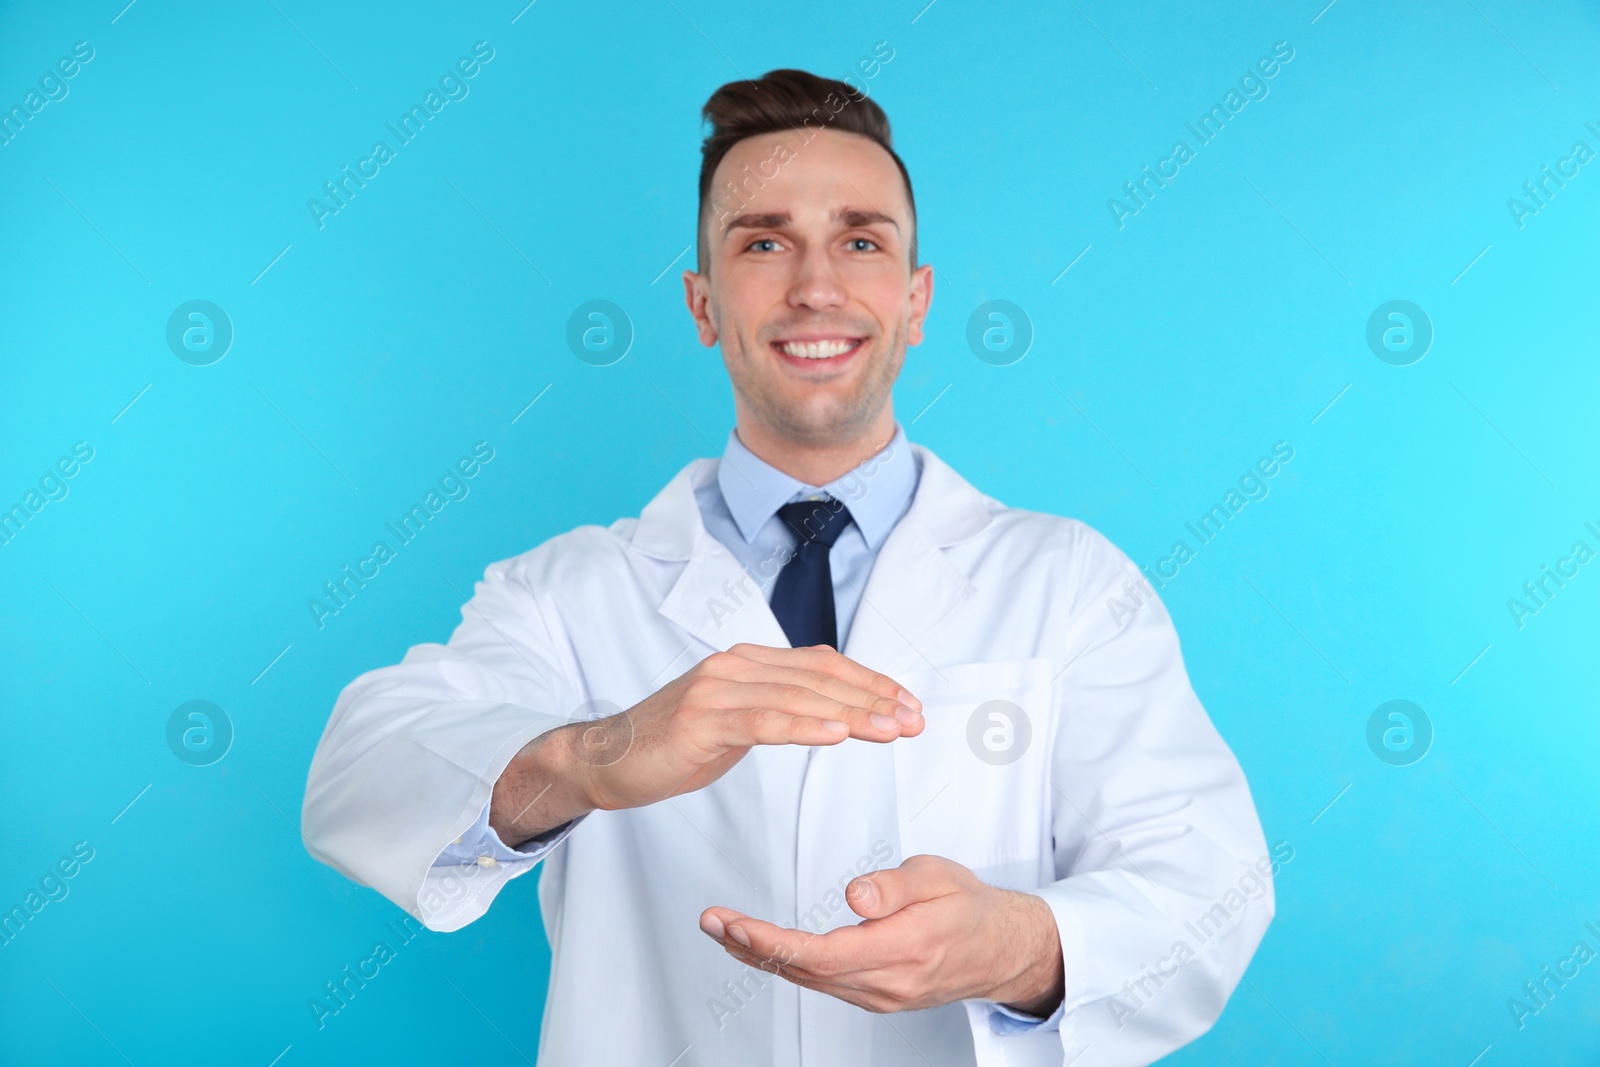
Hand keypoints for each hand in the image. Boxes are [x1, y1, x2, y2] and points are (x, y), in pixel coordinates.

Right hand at [582, 643, 923, 811]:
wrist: (606, 760)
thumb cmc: (673, 744)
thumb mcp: (735, 721)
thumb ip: (777, 708)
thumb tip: (829, 712)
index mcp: (748, 662)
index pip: (824, 665)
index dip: (871, 682)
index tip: (909, 705)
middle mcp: (735, 665)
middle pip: (820, 677)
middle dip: (874, 699)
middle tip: (914, 721)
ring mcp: (717, 690)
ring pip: (800, 696)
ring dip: (852, 713)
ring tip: (891, 730)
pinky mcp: (702, 720)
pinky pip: (764, 721)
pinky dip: (805, 726)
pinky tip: (838, 735)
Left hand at [698, 854, 1064, 1017]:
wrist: (1002, 949)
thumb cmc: (970, 906)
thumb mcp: (939, 876)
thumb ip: (895, 886)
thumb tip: (855, 895)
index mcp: (905, 947)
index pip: (822, 954)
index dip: (772, 943)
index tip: (735, 924)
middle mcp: (889, 982)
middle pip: (805, 972)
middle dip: (752, 947)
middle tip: (712, 921)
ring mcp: (881, 996)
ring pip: (810, 982)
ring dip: (763, 958)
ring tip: (725, 930)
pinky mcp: (877, 998)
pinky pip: (824, 985)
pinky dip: (788, 966)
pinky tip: (765, 948)